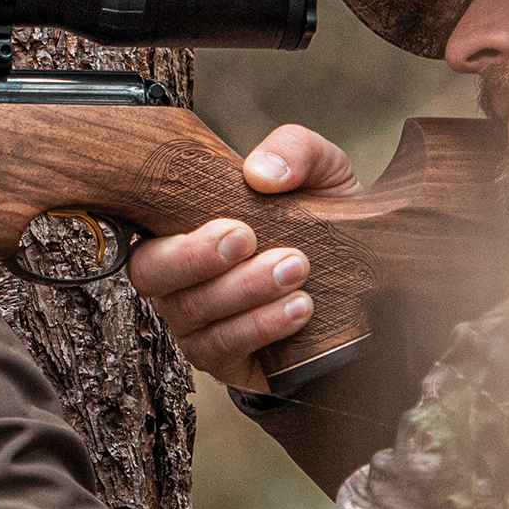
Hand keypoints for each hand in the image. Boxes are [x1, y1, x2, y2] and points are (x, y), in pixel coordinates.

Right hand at [129, 123, 355, 393]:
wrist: (364, 280)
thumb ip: (294, 150)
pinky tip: (298, 309)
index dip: (173, 226)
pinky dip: (258, 327)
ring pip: (189, 312)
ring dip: (243, 291)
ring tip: (295, 269)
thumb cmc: (322, 218)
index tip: (234, 224)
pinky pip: (218, 349)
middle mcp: (178, 273)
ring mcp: (195, 320)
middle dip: (196, 258)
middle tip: (249, 240)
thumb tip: (260, 173)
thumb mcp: (321, 172)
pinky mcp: (221, 358)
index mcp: (184, 222)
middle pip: (150, 274)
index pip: (145, 224)